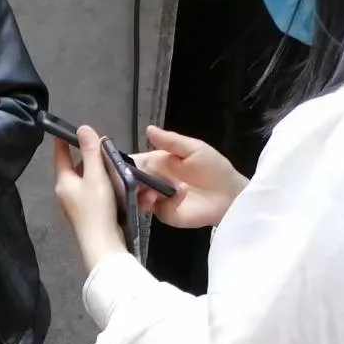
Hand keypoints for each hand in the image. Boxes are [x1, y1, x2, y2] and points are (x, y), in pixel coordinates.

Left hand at [52, 127, 130, 272]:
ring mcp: (72, 206)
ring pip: (82, 181)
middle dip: (85, 156)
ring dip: (94, 171)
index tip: (66, 128)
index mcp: (63, 182)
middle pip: (73, 168)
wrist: (102, 245)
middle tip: (102, 147)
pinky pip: (88, 193)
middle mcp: (63, 193)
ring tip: (110, 165)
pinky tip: (111, 185)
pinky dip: (98, 185)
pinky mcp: (83, 215)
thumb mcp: (96, 176)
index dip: (63, 140)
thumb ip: (91, 152)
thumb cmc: (98, 209)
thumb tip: (83, 129)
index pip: (59, 155)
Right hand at [131, 126, 247, 229]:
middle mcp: (152, 181)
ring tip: (151, 193)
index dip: (121, 164)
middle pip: (129, 182)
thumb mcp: (194, 149)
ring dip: (140, 195)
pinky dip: (165, 201)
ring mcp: (157, 199)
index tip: (114, 166)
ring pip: (137, 198)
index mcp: (156, 163)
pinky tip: (179, 194)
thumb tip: (148, 129)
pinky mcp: (165, 213)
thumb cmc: (213, 168)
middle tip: (131, 183)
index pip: (132, 163)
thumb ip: (170, 141)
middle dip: (126, 183)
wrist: (230, 194)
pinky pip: (156, 208)